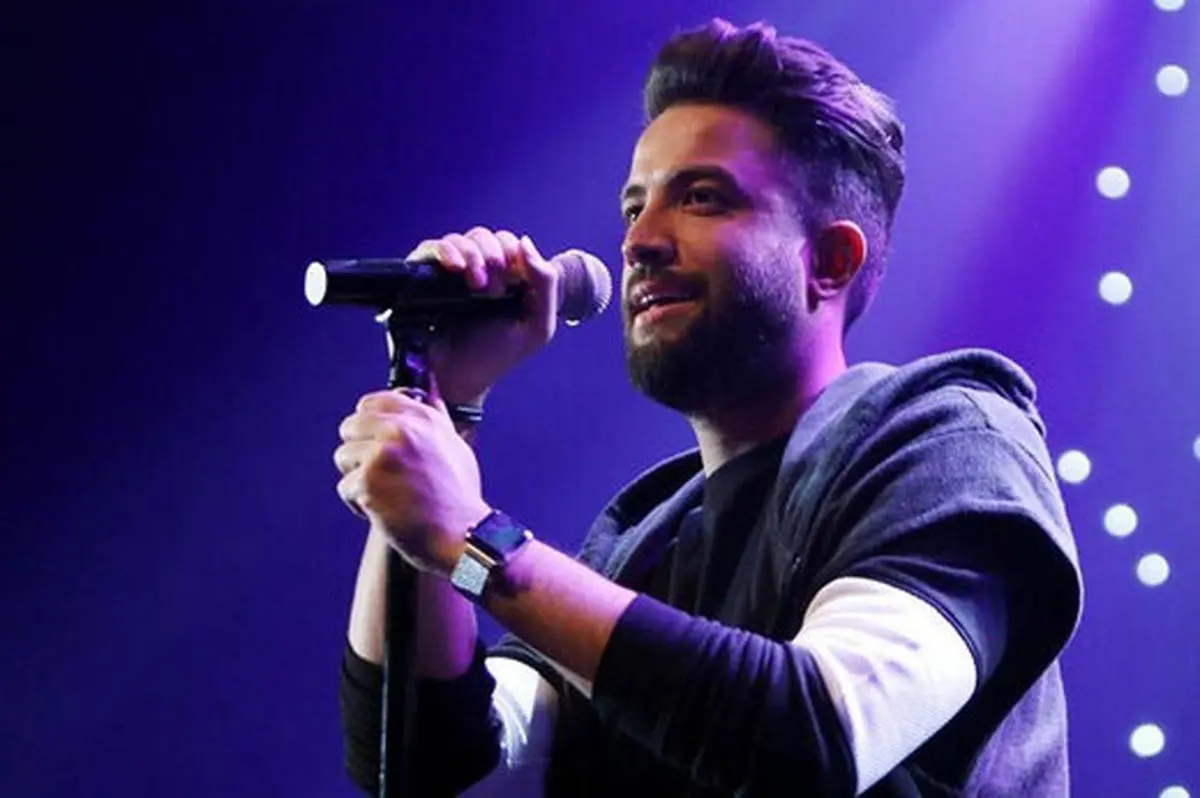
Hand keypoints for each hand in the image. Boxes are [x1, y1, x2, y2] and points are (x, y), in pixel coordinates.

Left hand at [334, 385, 490, 574]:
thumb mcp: (454, 446)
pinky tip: (384, 511)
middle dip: (359, 451)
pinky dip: (359, 504)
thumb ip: (434, 417)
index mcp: (422, 417)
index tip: (376, 442)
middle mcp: (401, 430)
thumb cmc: (458, 496)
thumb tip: (428, 391)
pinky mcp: (369, 484)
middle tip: (381, 474)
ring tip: (385, 494)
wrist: (462, 535)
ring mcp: (383, 455)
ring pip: (343, 457)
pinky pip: (345, 488)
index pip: (373, 402)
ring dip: (357, 478)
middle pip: (350, 426)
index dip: (369, 423)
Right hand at [405, 228, 558, 405]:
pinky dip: (445, 251)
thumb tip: (526, 243)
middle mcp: (477, 272)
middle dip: (492, 256)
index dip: (512, 253)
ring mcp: (449, 275)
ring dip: (472, 254)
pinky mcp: (424, 279)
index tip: (512, 281)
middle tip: (493, 289)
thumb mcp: (537, 326)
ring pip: (460, 240)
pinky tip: (455, 267)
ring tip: (476, 286)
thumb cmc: (498, 357)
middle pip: (484, 237)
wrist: (460, 380)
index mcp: (505, 278)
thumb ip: (546, 284)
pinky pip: (430, 249)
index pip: (508, 243)